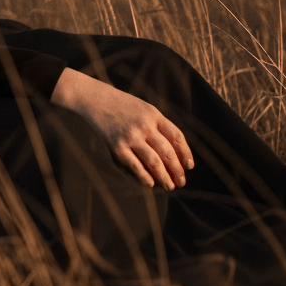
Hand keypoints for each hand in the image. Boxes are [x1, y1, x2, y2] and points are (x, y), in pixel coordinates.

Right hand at [50, 68, 194, 190]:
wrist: (95, 100)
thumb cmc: (123, 106)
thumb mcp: (145, 109)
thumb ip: (159, 126)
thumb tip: (174, 152)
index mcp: (154, 115)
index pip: (177, 137)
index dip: (185, 153)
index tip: (189, 166)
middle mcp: (144, 126)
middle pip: (167, 152)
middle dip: (177, 170)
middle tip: (181, 182)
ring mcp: (130, 137)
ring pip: (154, 162)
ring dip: (164, 177)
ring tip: (170, 186)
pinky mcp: (117, 146)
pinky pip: (135, 166)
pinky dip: (145, 177)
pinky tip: (151, 184)